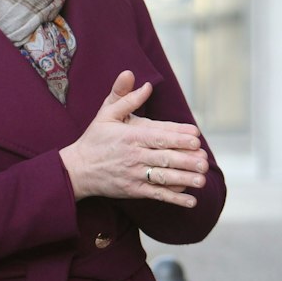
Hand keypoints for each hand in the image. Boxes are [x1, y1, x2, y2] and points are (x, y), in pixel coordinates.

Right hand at [60, 70, 208, 206]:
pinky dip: (174, 199)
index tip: (196, 137)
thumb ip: (124, 96)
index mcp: (130, 136)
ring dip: (184, 179)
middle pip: (163, 158)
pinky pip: (157, 195)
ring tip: (202, 179)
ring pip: (162, 178)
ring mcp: (134, 175)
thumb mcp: (106, 114)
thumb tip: (139, 79)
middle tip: (205, 161)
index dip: (177, 137)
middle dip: (186, 160)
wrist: (77, 170)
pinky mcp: (134, 191)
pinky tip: (191, 201)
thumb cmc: (95, 139)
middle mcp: (134, 156)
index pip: (157, 136)